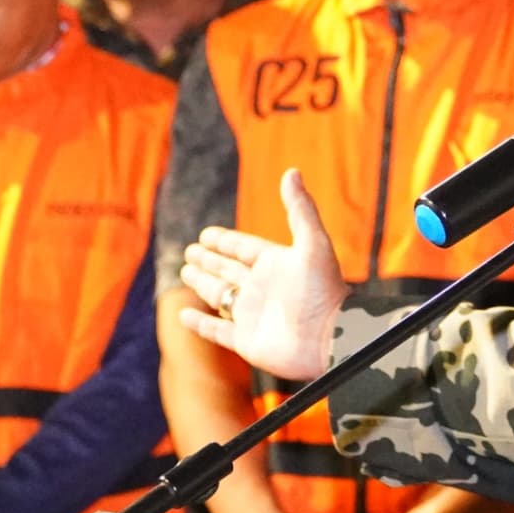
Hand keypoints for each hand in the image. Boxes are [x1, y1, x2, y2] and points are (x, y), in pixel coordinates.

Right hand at [177, 172, 345, 381]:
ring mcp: (253, 315)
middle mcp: (263, 288)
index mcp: (277, 264)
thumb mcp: (314, 244)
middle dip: (209, 260)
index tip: (206, 234)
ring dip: (202, 284)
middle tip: (190, 250)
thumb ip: (300, 209)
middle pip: (229, 270)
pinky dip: (199, 324)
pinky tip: (183, 315)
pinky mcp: (246, 341)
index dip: (225, 241)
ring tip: (185, 272)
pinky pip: (216, 330)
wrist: (330, 341)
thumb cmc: (324, 292)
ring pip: (220, 296)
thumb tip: (292, 171)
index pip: (244, 248)